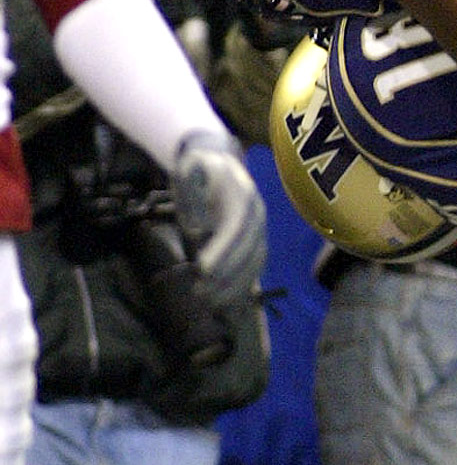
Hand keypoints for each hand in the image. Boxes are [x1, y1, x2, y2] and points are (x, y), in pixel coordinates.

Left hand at [171, 130, 266, 307]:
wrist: (218, 161)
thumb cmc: (199, 168)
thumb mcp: (189, 168)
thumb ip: (191, 193)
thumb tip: (197, 228)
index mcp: (243, 195)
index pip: (236, 227)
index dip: (223, 250)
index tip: (203, 269)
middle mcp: (258, 215)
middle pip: (250, 250)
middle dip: (228, 275)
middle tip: (203, 293)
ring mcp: (260, 230)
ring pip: (255, 264)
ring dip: (235, 286)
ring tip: (210, 302)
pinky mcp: (256, 242)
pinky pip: (254, 268)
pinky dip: (241, 287)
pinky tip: (225, 303)